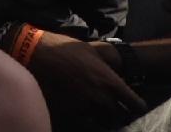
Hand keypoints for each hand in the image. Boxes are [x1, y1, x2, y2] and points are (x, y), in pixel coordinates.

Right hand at [27, 33, 145, 129]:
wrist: (34, 53)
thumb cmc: (64, 48)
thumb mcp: (91, 50)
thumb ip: (107, 64)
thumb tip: (117, 68)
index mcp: (110, 81)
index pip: (136, 105)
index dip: (137, 105)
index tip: (133, 104)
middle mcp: (101, 98)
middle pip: (122, 117)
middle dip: (122, 114)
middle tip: (117, 109)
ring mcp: (85, 107)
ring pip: (104, 123)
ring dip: (105, 118)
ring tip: (101, 112)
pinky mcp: (70, 112)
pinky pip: (86, 122)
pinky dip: (88, 119)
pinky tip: (84, 112)